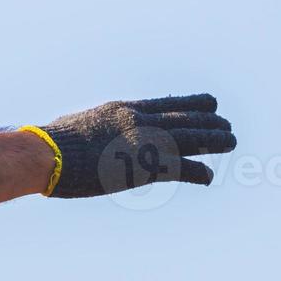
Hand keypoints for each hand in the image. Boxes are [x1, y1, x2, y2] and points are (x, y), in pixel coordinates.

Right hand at [33, 93, 235, 198]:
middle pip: (184, 117)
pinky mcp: (146, 167)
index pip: (166, 103)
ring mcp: (145, 142)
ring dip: (214, 139)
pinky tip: (209, 178)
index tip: (209, 102)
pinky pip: (182, 169)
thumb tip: (90, 130)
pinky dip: (198, 173)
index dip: (190, 103)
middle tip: (226, 123)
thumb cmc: (52, 141)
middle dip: (208, 120)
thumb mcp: (79, 123)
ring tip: (231, 140)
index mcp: (123, 110)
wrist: (49, 154)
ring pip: (192, 137)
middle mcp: (139, 121)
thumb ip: (95, 126)